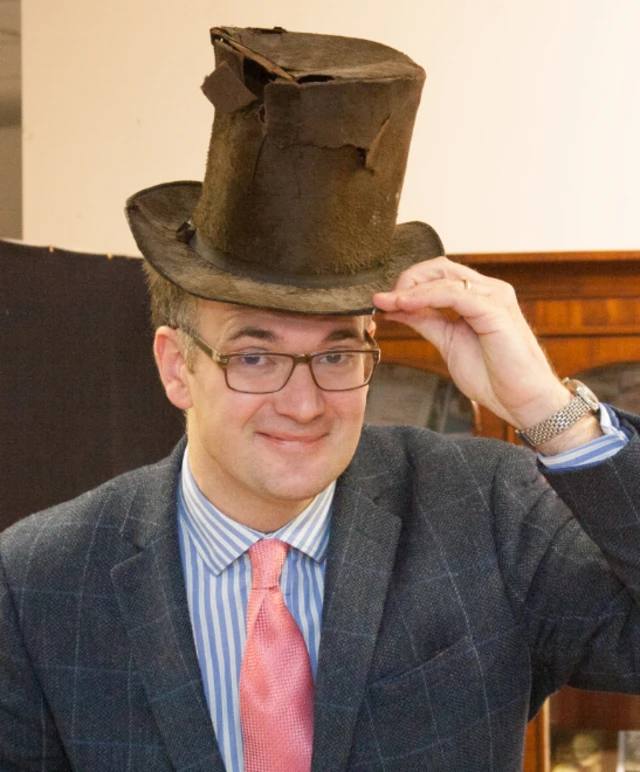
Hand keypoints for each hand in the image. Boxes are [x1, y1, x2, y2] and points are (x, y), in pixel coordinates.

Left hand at [373, 256, 573, 429]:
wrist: (524, 402)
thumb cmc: (496, 378)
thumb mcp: (449, 343)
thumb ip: (426, 322)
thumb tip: (396, 308)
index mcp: (479, 297)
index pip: (438, 275)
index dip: (408, 284)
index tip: (382, 300)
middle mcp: (489, 291)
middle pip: (440, 267)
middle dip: (407, 280)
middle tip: (384, 299)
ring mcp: (494, 297)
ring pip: (444, 277)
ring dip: (410, 288)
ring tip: (388, 302)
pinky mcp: (495, 310)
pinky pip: (453, 294)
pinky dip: (424, 297)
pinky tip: (405, 306)